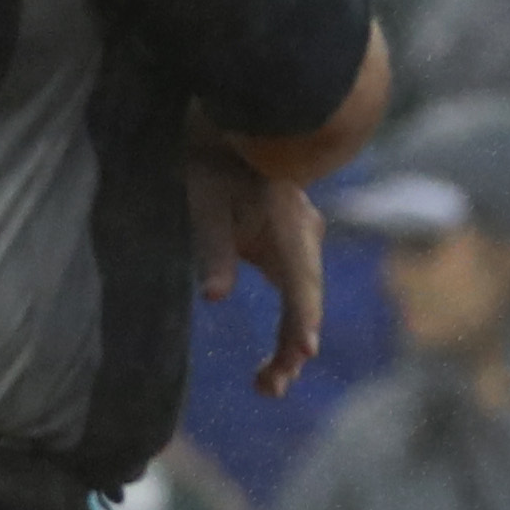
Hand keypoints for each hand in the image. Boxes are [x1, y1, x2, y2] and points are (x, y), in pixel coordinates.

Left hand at [193, 150, 327, 396]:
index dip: (301, 322)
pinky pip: (297, 286)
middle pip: (304, 300)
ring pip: (303, 296)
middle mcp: (305, 237)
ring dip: (290, 339)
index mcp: (290, 229)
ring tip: (269, 382)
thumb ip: (212, 249)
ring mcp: (302, 238)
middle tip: (267, 390)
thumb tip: (215, 297)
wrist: (232, 118)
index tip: (302, 355)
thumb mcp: (203, 202)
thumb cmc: (210, 159)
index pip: (300, 286)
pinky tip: (282, 347)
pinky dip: (291, 318)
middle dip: (290, 348)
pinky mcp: (290, 238)